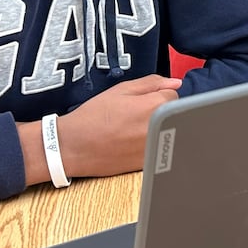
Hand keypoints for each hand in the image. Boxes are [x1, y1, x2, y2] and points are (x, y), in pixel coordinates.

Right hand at [19, 75, 181, 184]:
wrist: (73, 146)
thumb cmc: (93, 116)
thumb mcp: (120, 90)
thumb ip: (151, 83)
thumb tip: (175, 83)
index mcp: (153, 106)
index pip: (174, 95)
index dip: (157, 94)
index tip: (142, 100)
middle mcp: (158, 128)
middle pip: (173, 114)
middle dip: (159, 111)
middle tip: (135, 114)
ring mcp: (154, 148)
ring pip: (167, 131)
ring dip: (156, 128)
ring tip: (131, 129)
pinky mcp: (147, 164)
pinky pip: (158, 148)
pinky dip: (149, 143)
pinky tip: (130, 142)